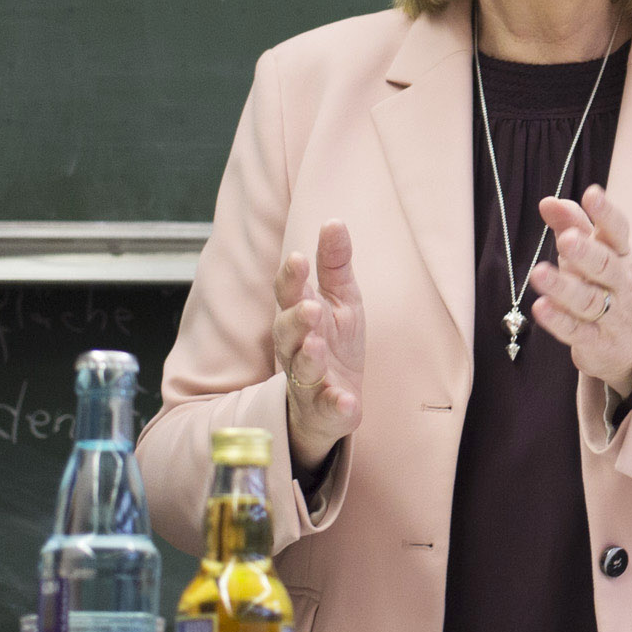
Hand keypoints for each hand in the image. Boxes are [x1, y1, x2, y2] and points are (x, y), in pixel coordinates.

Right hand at [274, 219, 364, 464]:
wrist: (335, 402)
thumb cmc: (334, 344)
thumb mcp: (341, 300)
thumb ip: (335, 264)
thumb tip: (333, 221)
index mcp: (299, 317)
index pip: (288, 294)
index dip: (291, 278)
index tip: (298, 259)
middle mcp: (295, 348)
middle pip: (286, 332)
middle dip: (296, 318)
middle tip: (309, 307)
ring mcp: (308, 381)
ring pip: (301, 369)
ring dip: (308, 356)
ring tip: (317, 344)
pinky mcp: (324, 410)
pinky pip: (326, 408)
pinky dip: (334, 404)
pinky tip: (344, 399)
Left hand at [533, 187, 631, 394]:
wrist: (626, 345)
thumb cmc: (602, 286)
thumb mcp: (590, 253)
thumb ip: (571, 225)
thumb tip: (547, 201)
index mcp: (620, 255)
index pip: (617, 231)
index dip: (606, 213)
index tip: (592, 194)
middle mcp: (620, 283)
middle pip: (605, 266)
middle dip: (586, 252)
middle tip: (566, 239)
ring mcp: (612, 315)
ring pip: (589, 300)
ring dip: (563, 287)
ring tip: (539, 273)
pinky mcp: (597, 342)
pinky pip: (577, 331)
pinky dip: (558, 320)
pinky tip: (540, 307)